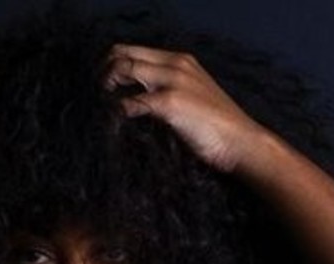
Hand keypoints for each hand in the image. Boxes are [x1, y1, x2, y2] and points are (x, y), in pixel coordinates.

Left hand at [104, 44, 271, 175]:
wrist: (241, 143)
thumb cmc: (218, 129)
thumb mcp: (192, 101)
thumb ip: (167, 93)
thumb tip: (136, 103)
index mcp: (180, 61)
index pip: (134, 50)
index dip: (111, 65)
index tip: (100, 86)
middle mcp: (175, 64)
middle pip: (123, 54)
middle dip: (101, 73)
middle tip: (92, 97)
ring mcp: (172, 81)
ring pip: (124, 70)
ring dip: (104, 88)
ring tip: (97, 109)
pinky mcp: (170, 103)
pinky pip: (130, 102)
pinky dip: (116, 113)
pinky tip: (111, 125)